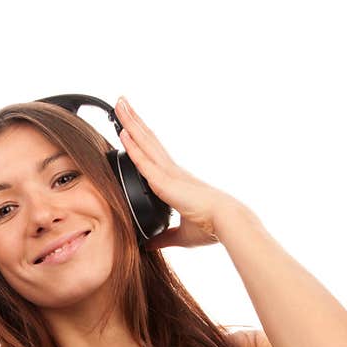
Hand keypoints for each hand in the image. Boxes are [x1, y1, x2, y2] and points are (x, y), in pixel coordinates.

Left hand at [115, 96, 238, 249]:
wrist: (227, 224)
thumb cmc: (210, 227)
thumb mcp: (180, 235)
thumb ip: (163, 238)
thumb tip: (149, 244)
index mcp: (175, 180)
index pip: (153, 154)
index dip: (141, 139)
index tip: (128, 126)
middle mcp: (172, 171)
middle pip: (148, 139)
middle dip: (134, 121)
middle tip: (121, 102)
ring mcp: (169, 173)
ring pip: (145, 143)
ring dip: (131, 124)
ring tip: (119, 104)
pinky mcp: (167, 182)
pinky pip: (145, 162)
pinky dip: (133, 147)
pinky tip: (123, 133)